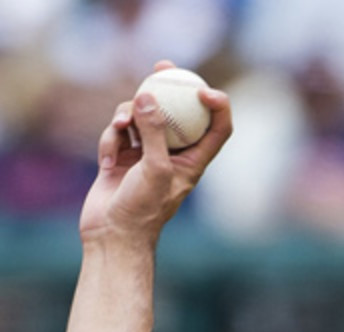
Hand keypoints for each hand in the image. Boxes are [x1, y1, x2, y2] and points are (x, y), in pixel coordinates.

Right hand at [79, 60, 231, 243]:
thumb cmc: (143, 209)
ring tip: (119, 126)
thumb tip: (149, 96)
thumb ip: (154, 132)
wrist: (112, 234)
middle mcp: (173, 155)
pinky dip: (110, 139)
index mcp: (194, 162)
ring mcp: (145, 154)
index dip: (217, 106)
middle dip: (169, 87)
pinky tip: (105, 160)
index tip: (202, 88)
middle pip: (177, 113)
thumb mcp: (154, 169)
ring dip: (127, 115)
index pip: (216, 129)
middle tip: (162, 65)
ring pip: (141, 117)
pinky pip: (117, 133)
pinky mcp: (120, 156)